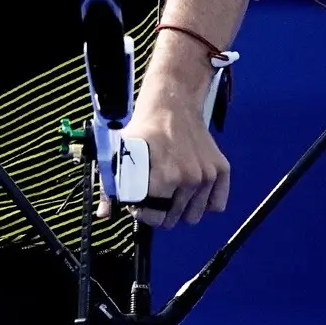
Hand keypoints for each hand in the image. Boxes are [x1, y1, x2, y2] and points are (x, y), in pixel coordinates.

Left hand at [113, 100, 229, 227]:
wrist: (172, 105)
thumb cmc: (145, 129)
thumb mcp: (120, 155)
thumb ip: (111, 187)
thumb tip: (104, 213)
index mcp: (164, 178)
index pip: (154, 218)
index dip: (142, 212)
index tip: (138, 202)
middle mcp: (189, 179)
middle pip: (173, 220)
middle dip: (159, 211)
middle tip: (153, 194)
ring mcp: (207, 175)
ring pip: (193, 216)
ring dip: (180, 209)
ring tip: (170, 191)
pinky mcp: (221, 170)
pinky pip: (216, 205)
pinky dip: (204, 203)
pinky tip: (190, 190)